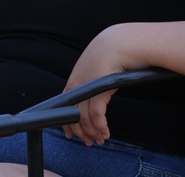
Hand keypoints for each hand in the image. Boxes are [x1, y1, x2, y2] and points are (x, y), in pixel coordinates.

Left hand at [61, 26, 127, 145]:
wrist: (121, 42)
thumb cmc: (112, 54)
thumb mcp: (97, 68)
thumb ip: (92, 80)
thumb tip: (96, 92)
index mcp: (74, 80)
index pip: (64, 105)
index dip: (66, 122)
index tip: (71, 134)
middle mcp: (77, 85)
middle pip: (72, 115)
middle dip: (79, 132)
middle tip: (89, 142)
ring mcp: (86, 87)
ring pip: (83, 118)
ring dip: (92, 132)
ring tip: (100, 140)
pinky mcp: (99, 89)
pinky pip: (96, 115)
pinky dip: (100, 127)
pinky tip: (105, 133)